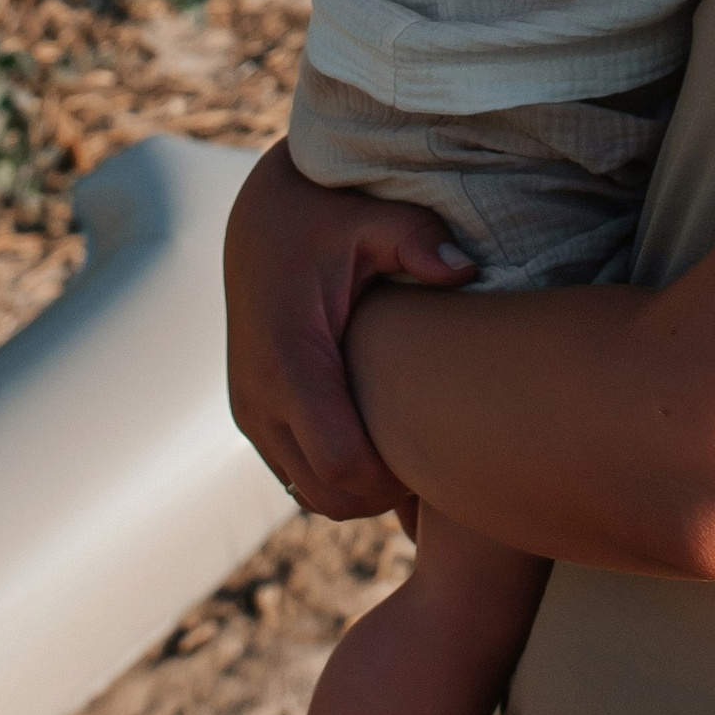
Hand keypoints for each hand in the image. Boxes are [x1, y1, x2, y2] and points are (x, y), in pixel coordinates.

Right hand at [224, 144, 478, 518]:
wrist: (257, 220)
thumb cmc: (321, 217)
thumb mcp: (370, 217)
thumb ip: (417, 238)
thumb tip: (465, 270)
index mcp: (289, 360)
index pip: (342, 466)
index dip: (395, 477)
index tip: (437, 446)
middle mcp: (259, 398)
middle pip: (330, 497)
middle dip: (385, 492)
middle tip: (434, 451)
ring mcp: (249, 413)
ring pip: (310, 496)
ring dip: (360, 487)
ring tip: (407, 442)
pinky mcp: (250, 415)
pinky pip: (296, 476)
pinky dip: (335, 475)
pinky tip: (377, 434)